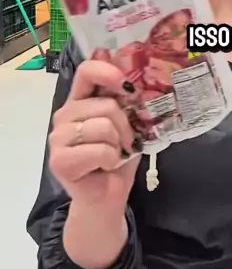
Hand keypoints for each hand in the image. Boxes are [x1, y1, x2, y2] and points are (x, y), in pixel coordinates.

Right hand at [49, 60, 141, 208]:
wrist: (106, 197)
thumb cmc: (117, 159)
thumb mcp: (127, 124)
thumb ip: (126, 102)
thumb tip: (136, 83)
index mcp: (80, 101)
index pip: (87, 71)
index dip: (109, 72)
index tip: (128, 87)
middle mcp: (64, 114)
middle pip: (105, 105)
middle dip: (125, 125)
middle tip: (126, 142)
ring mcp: (58, 137)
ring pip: (103, 126)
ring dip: (119, 144)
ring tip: (115, 155)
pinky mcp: (59, 159)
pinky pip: (99, 150)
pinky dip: (111, 159)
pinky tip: (105, 166)